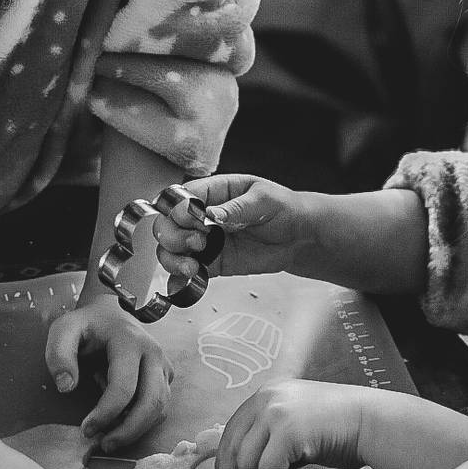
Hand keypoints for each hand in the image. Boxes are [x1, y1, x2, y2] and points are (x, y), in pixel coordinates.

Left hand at [45, 295, 172, 451]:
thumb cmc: (86, 324)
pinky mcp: (165, 377)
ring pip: (160, 408)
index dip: (106, 413)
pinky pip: (160, 407)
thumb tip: (66, 387)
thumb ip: (59, 355)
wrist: (111, 313)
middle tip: (104, 445)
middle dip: (129, 430)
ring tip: (110, 440)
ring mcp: (163, 366)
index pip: (125, 386)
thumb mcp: (64, 330)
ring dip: (137, 430)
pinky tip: (121, 427)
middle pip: (152, 402)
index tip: (86, 430)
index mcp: (130, 341)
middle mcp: (154, 354)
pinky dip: (143, 423)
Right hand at [153, 173, 312, 279]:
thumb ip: (236, 207)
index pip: (181, 198)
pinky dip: (183, 276)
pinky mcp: (213, 262)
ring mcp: (205, 240)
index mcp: (213, 192)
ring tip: (192, 265)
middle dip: (173, 235)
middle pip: (168, 224)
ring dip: (173, 258)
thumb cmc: (284, 208)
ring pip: (171, 249)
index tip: (191, 221)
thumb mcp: (264, 199)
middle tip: (197, 242)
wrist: (300, 237)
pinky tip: (192, 276)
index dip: (178, 210)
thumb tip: (212, 213)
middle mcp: (203, 216)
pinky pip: (188, 270)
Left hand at [215, 378, 364, 468]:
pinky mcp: (289, 432)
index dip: (224, 464)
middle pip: (230, 448)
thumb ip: (270, 440)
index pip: (230, 432)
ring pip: (245, 463)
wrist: (371, 421)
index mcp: (264, 395)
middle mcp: (265, 399)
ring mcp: (276, 413)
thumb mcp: (296, 424)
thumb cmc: (339, 428)